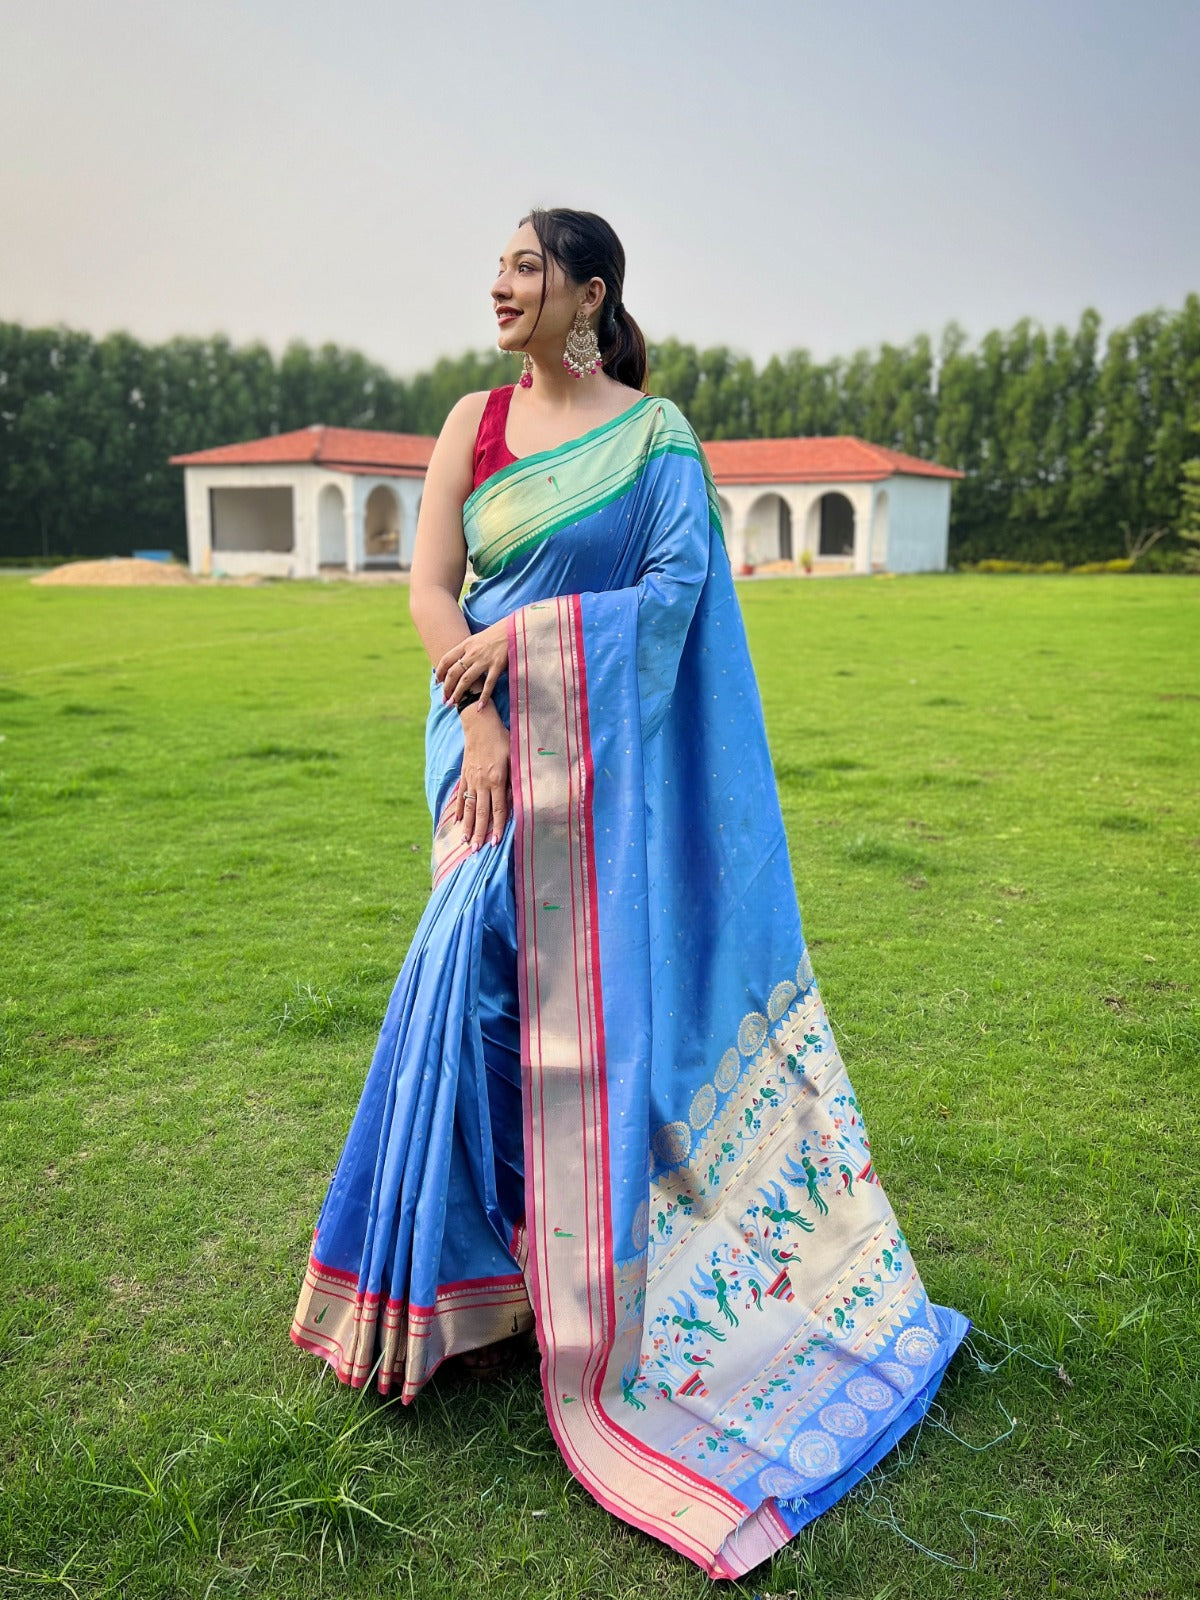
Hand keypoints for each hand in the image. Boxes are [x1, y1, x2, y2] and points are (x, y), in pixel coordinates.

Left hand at [436, 621, 507, 711]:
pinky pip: (488, 684)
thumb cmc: (496, 635)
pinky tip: (479, 706)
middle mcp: (472, 653)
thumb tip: (457, 662)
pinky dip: (483, 697)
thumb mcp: (477, 639)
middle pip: (454, 672)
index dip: (440, 672)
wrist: (513, 628)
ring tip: (454, 704)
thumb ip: (467, 650)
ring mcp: (484, 660)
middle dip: (447, 687)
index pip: (446, 659)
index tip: (438, 682)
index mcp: (466, 644)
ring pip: (466, 680)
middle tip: (445, 699)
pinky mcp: (497, 666)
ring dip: (458, 693)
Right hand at [457, 704, 510, 849]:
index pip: (498, 809)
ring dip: (468, 826)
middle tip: (477, 851)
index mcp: (497, 779)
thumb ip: (515, 778)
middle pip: (481, 813)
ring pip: (470, 807)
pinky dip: (460, 809)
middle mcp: (482, 782)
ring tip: (465, 841)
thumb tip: (518, 798)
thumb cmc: (502, 738)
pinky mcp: (465, 775)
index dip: (497, 827)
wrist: (479, 724)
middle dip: (480, 833)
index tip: (495, 843)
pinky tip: (458, 821)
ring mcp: (471, 780)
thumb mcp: (514, 756)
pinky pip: (461, 795)